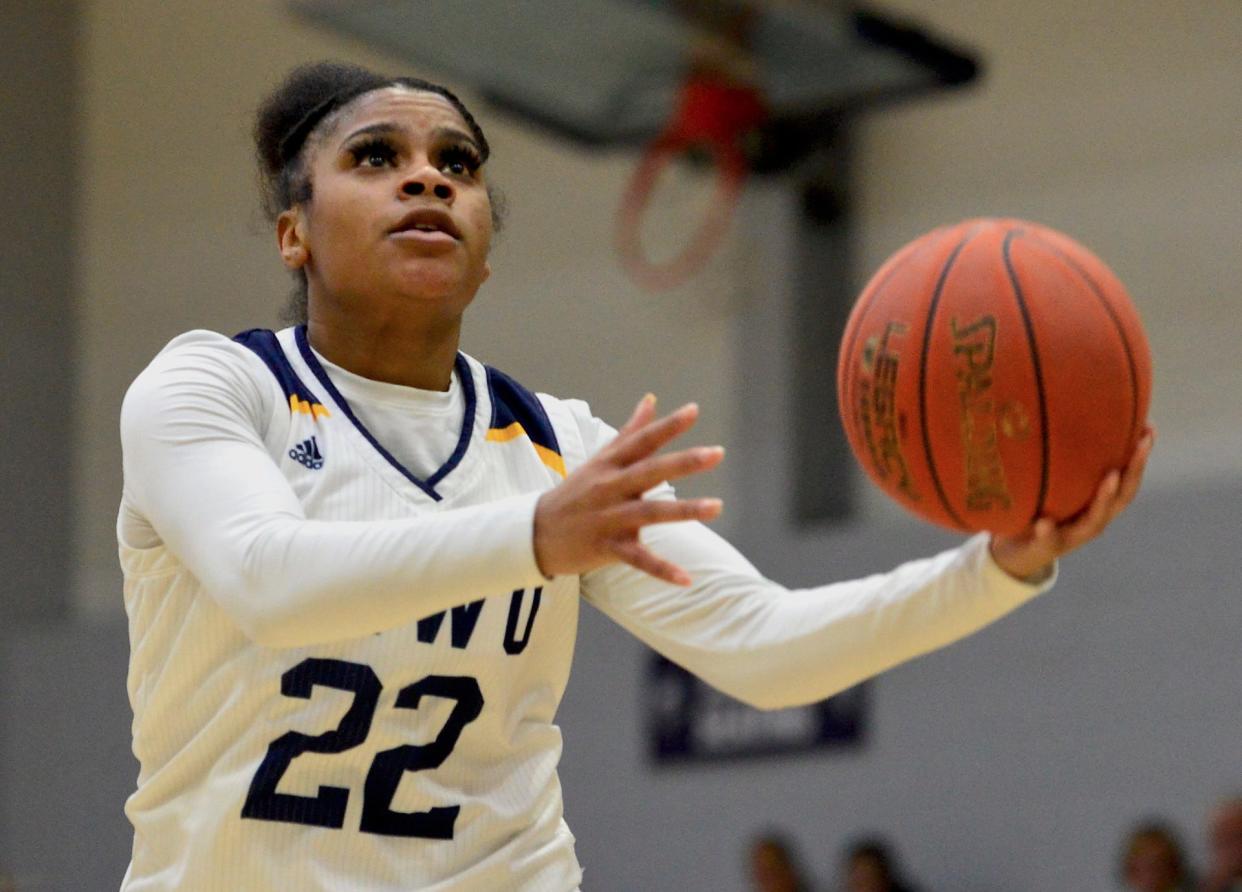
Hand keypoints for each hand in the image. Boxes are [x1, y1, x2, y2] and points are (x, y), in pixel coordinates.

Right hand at [533, 395, 723, 584]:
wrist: (534, 533)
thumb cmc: (575, 492)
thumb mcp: (601, 459)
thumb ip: (630, 432)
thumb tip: (651, 399)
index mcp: (610, 465)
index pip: (642, 441)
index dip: (667, 426)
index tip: (693, 410)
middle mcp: (610, 488)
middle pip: (649, 472)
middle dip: (683, 463)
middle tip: (717, 453)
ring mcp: (608, 518)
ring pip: (649, 513)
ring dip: (684, 510)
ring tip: (717, 507)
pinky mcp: (606, 548)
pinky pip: (637, 559)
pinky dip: (661, 570)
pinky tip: (687, 579)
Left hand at [989, 425, 1154, 579]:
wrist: (1015, 552)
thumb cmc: (1037, 510)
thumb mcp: (1049, 483)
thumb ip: (1058, 458)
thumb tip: (1055, 409)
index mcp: (1098, 504)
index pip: (1126, 478)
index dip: (1139, 456)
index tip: (1149, 428)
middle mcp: (1092, 521)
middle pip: (1122, 497)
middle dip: (1134, 469)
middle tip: (1141, 444)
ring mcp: (1072, 536)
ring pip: (1094, 521)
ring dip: (1104, 499)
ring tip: (1109, 477)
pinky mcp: (1047, 549)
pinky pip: (1048, 540)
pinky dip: (1048, 531)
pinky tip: (1044, 522)